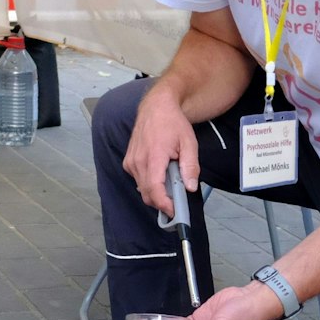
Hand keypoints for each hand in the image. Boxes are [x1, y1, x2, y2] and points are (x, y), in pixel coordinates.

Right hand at [125, 90, 199, 213]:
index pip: (154, 190)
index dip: (164, 205)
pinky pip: (138, 180)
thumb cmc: (172, 123)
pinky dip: (149, 183)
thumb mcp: (189, 143)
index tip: (174, 212)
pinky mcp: (128, 162)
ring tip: (170, 180)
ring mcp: (131, 162)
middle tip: (177, 201)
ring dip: (156, 192)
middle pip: (147, 194)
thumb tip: (190, 187)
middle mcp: (138, 161)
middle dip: (162, 202)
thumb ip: (190, 167)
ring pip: (142, 189)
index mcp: (153, 157)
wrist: (156, 107)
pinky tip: (160, 174)